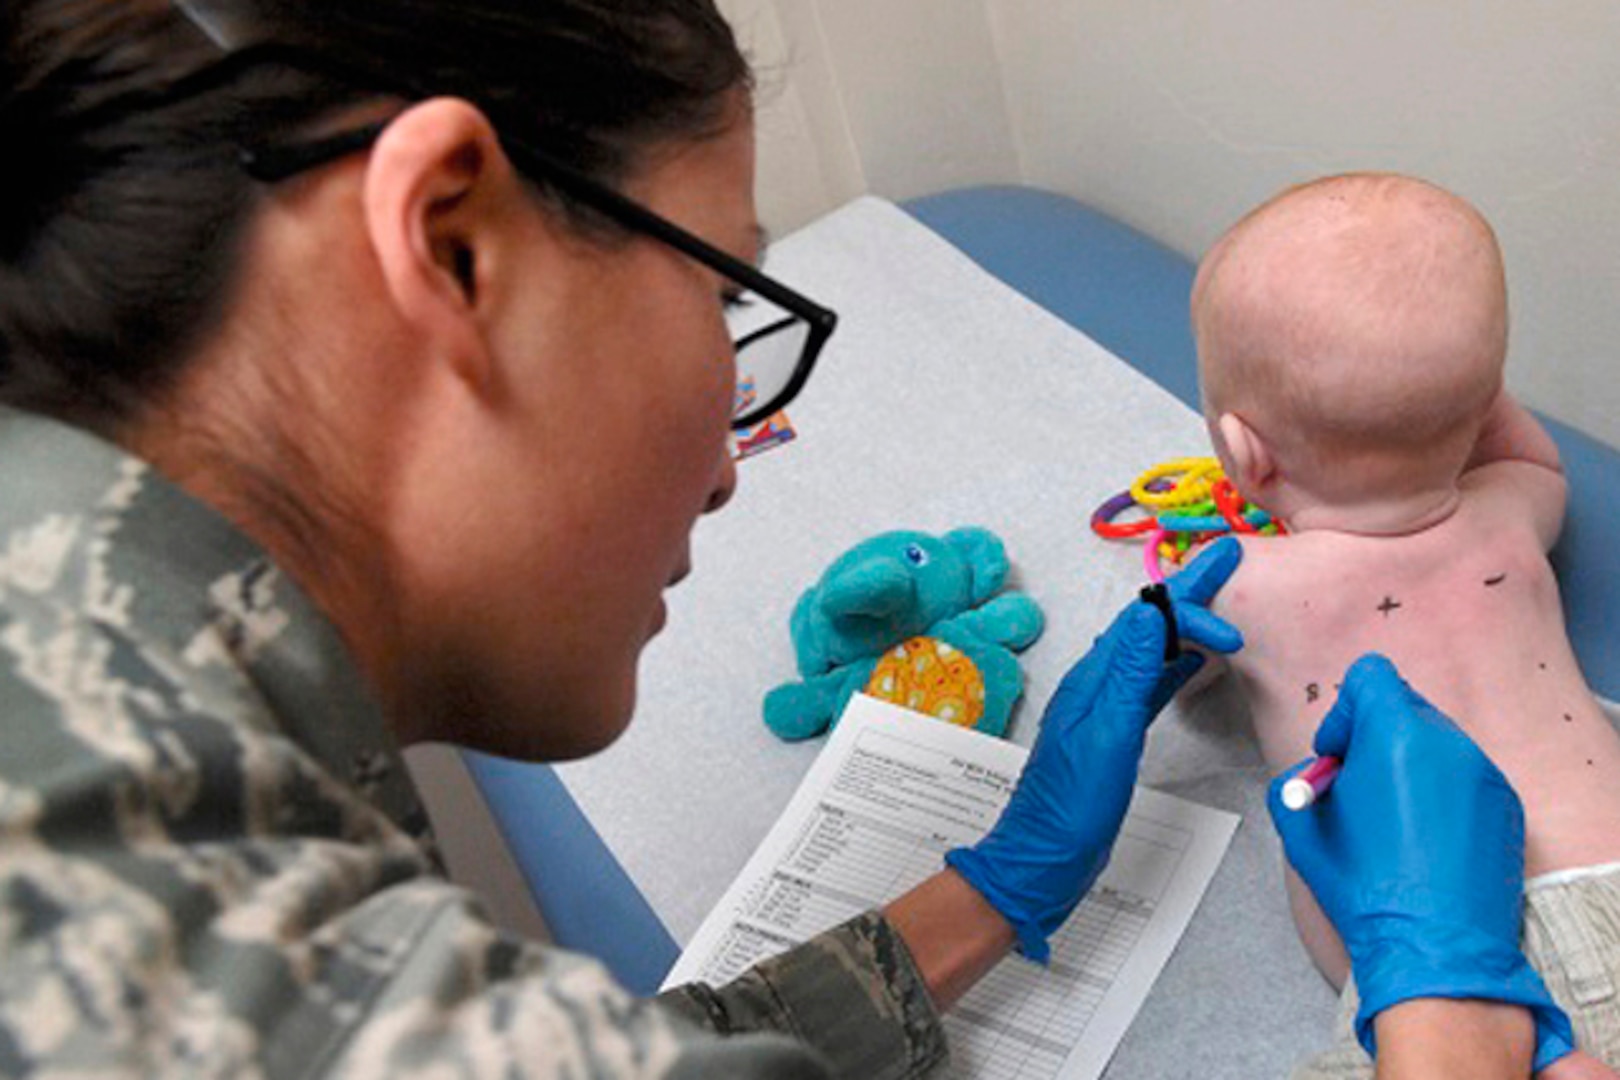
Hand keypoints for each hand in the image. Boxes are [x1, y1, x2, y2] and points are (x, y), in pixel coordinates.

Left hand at [946, 537, 1243, 960]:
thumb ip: (1131, 674)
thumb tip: (1151, 611)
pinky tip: (1193, 665)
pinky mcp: (1115, 735)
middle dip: (1189, 591)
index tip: (1231, 606)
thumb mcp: (1107, 734)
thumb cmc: (1071, 806)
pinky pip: (1151, 685)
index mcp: (1094, 679)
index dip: (1189, 601)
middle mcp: (1097, 685)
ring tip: (1219, 601)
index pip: (1146, 619)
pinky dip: (1176, 667)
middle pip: (1148, 624)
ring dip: (1185, 623)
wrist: (1042, 859)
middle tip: (1229, 558)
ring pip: (1151, 650)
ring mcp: (1105, 709)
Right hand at [1268, 654, 1572, 1069]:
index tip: (1338, 756)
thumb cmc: (1366, 888)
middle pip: (1405, 706)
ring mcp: (1484, 774)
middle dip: (1375, 738)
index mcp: (1396, 737)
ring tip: (1393, 820)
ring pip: (1436, 742)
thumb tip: (1312, 776)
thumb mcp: (1300, 827)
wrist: (1434, 949)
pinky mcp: (1505, 805)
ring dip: (1408, 764)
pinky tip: (1425, 840)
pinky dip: (1441, 792)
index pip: (1371, 676)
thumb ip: (1298, 781)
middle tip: (1359, 788)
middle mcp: (1448, 744)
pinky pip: (1464, 776)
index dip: (1344, 711)